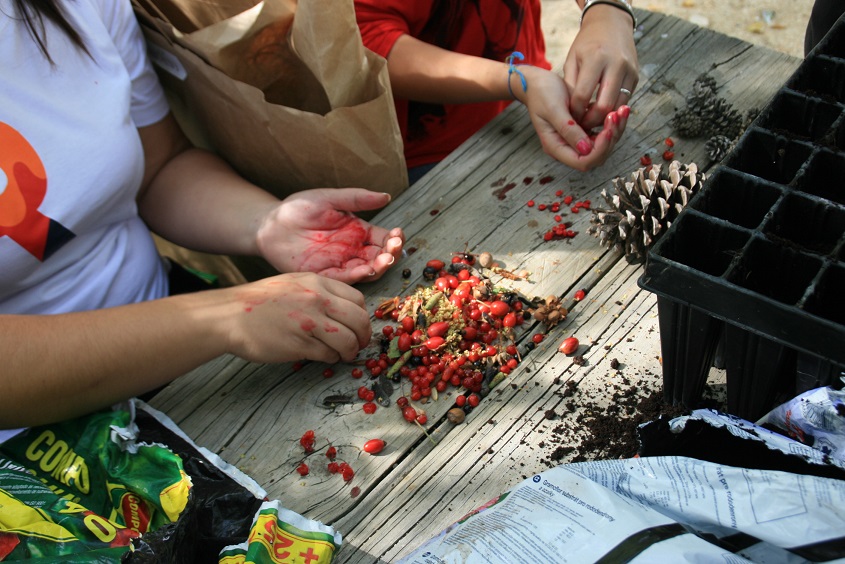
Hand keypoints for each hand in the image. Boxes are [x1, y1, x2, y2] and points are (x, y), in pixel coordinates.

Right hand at [224, 272, 371, 363]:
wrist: (230, 315)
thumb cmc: (259, 301)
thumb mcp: (292, 284)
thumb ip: (318, 292)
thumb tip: (342, 309)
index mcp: (317, 283)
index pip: (357, 299)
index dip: (362, 316)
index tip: (358, 325)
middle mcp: (317, 300)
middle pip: (359, 320)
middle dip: (363, 336)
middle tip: (359, 344)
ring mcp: (310, 322)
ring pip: (348, 340)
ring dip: (350, 351)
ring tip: (344, 355)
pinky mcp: (300, 344)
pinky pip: (329, 355)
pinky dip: (331, 359)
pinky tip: (324, 357)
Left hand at [256, 189, 404, 283]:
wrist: (270, 224)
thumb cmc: (298, 208)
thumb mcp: (330, 199)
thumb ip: (357, 199)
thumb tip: (386, 196)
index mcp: (358, 231)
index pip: (383, 238)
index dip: (394, 238)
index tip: (398, 234)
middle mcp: (353, 249)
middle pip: (380, 256)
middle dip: (391, 254)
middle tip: (394, 248)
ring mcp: (340, 263)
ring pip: (367, 270)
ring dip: (379, 267)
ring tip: (385, 259)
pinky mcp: (325, 274)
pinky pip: (345, 278)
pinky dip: (358, 276)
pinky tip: (366, 269)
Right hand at [516, 66, 629, 170]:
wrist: (538, 82)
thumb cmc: (541, 94)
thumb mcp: (553, 109)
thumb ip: (568, 130)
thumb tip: (586, 149)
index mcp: (556, 147)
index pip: (583, 162)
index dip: (598, 150)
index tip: (607, 129)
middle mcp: (567, 147)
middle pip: (596, 156)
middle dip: (610, 138)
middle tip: (618, 115)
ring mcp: (577, 139)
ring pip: (603, 145)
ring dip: (615, 130)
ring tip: (622, 110)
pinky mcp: (584, 129)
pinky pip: (603, 132)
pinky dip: (613, 123)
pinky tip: (619, 110)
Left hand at [563, 4, 638, 129]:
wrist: (611, 24)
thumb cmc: (587, 43)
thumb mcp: (572, 59)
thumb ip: (570, 86)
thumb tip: (571, 112)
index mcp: (596, 59)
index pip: (583, 95)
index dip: (575, 111)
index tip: (570, 117)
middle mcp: (616, 65)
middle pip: (604, 106)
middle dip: (591, 120)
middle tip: (582, 125)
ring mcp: (629, 71)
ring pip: (617, 107)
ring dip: (604, 118)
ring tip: (591, 119)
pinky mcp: (636, 77)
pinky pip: (624, 100)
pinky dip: (613, 109)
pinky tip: (601, 110)